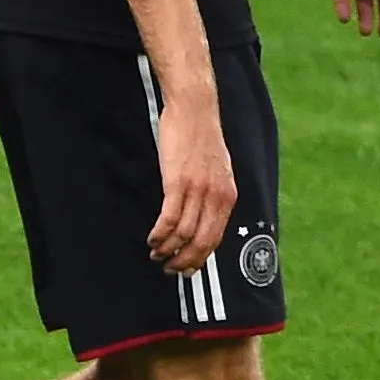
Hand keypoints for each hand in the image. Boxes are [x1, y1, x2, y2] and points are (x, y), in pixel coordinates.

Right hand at [146, 96, 235, 274]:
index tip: (187, 268)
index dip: (200, 258)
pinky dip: (160, 234)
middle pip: (201, 242)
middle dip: (184, 261)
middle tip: (169, 269)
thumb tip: (203, 215)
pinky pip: (169, 218)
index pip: (215, 238)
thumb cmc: (201, 137)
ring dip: (167, 249)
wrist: (195, 110)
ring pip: (183, 233)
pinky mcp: (177, 182)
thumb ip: (214, 193)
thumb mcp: (218, 169)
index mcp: (228, 196)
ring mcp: (197, 190)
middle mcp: (216, 197)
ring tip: (155, 254)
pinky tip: (152, 239)